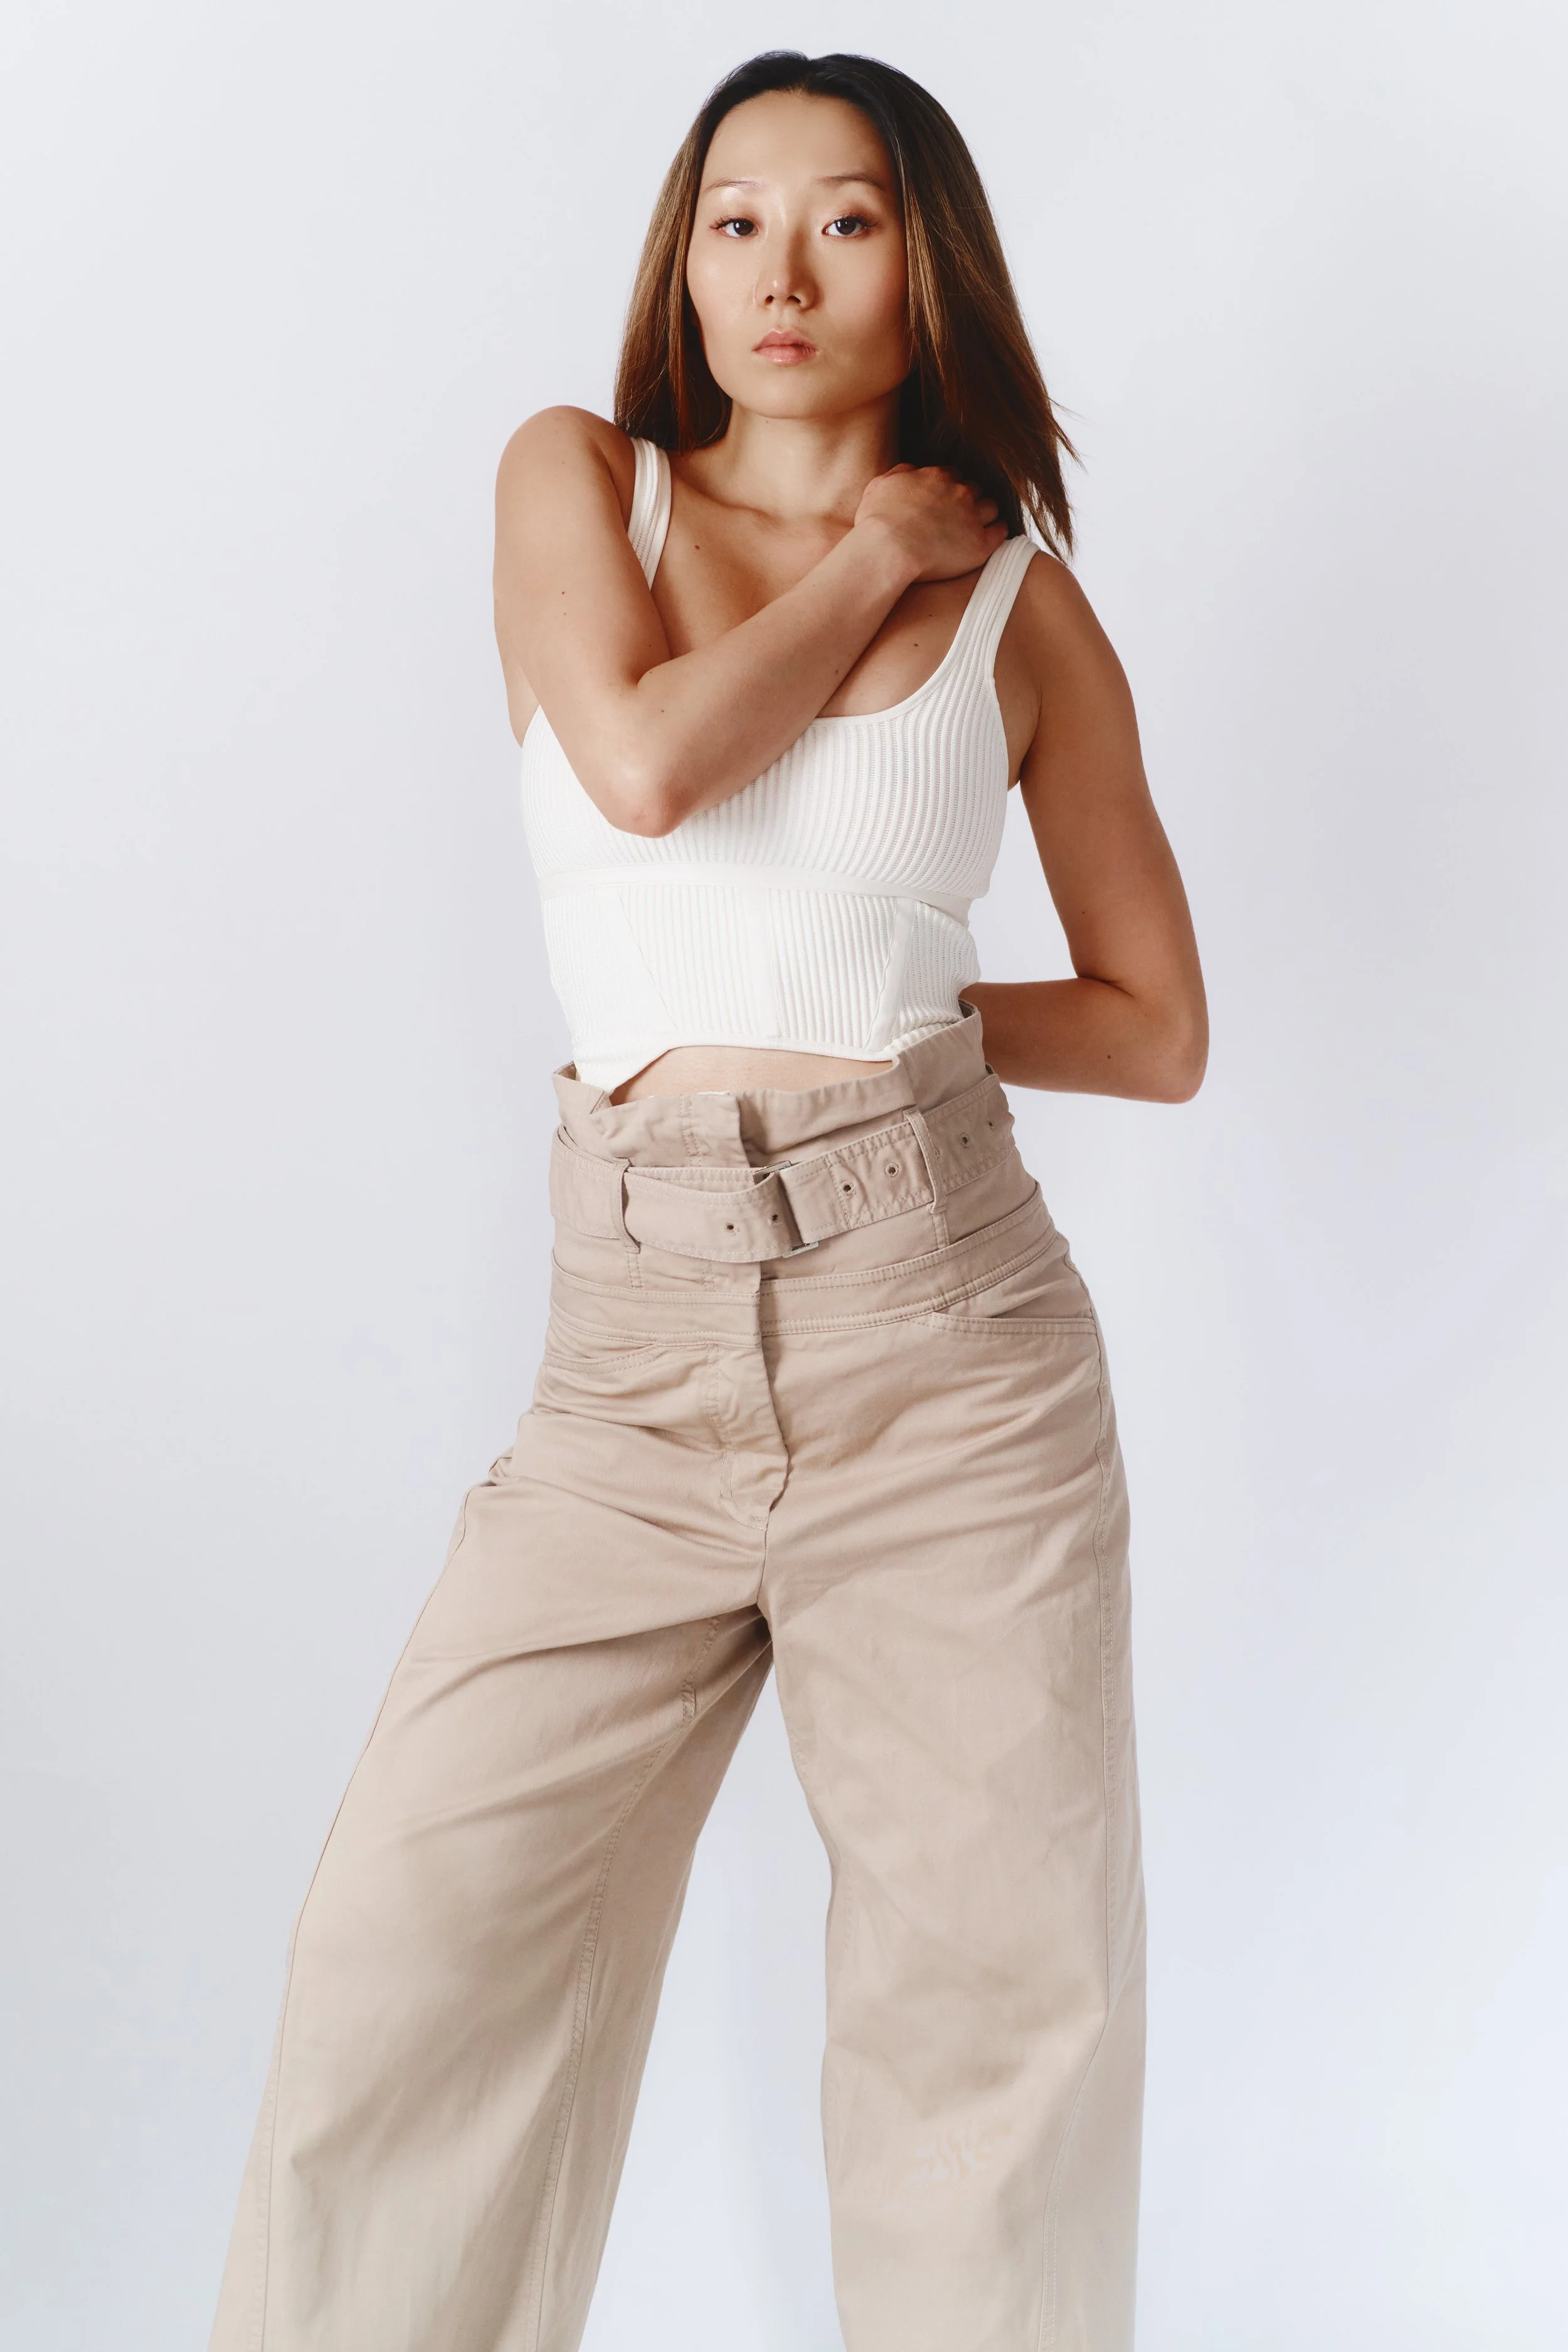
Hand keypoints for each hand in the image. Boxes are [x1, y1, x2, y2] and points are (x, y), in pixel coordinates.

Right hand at [852, 464, 1006, 581]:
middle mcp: (959, 492)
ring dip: (985, 513)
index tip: (944, 500)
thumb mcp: (880, 485)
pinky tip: (991, 536)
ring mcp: (972, 517)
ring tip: (976, 526)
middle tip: (959, 515)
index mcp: (937, 477)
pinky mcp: (980, 544)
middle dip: (968, 499)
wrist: (888, 550)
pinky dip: (998, 531)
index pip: (953, 475)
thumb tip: (912, 471)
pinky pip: (1000, 531)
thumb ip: (900, 473)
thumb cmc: (877, 521)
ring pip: (991, 507)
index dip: (949, 487)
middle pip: (974, 489)